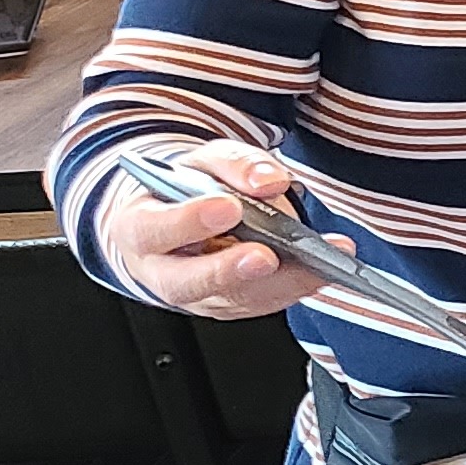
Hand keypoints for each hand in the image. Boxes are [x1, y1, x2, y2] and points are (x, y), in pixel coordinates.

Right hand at [98, 140, 343, 320]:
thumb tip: (268, 182)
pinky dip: (297, 287)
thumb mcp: (205, 160)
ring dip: (279, 283)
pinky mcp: (229, 305)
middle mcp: (162, 270)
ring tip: (320, 261)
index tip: (228, 208)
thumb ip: (234, 165)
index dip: (187, 222)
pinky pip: (262, 303)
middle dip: (229, 270)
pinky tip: (326, 269)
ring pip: (233, 299)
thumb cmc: (188, 189)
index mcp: (139, 227)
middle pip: (187, 282)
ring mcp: (196, 295)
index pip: (152, 231)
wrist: (183, 213)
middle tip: (266, 256)